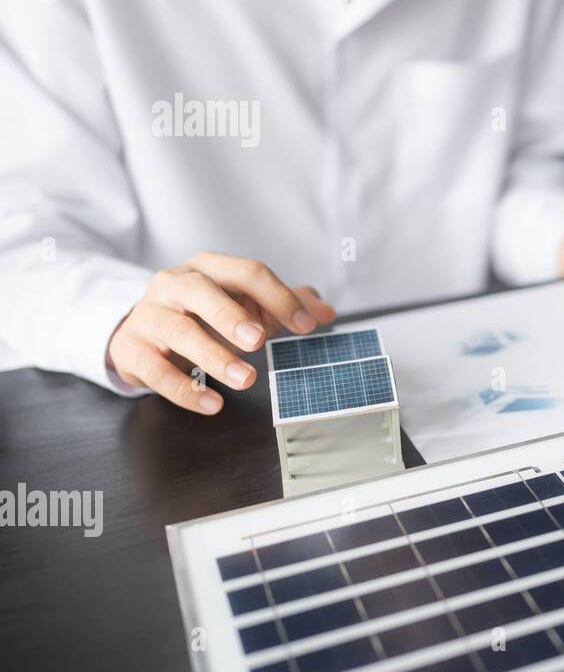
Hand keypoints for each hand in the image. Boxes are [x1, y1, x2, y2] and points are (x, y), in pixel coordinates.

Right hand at [108, 252, 336, 414]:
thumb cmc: (201, 317)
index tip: (306, 326)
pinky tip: (212, 404)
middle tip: (260, 340)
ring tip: (245, 379)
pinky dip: (185, 390)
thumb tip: (325, 312)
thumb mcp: (243, 307)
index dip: (278, 297)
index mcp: (207, 267)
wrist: (139, 334)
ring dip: (214, 357)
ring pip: (179, 331)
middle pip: (201, 291)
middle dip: (232, 315)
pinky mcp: (130, 348)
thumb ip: (282, 307)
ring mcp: (148, 315)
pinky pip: (155, 369)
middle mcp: (174, 284)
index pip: (246, 272)